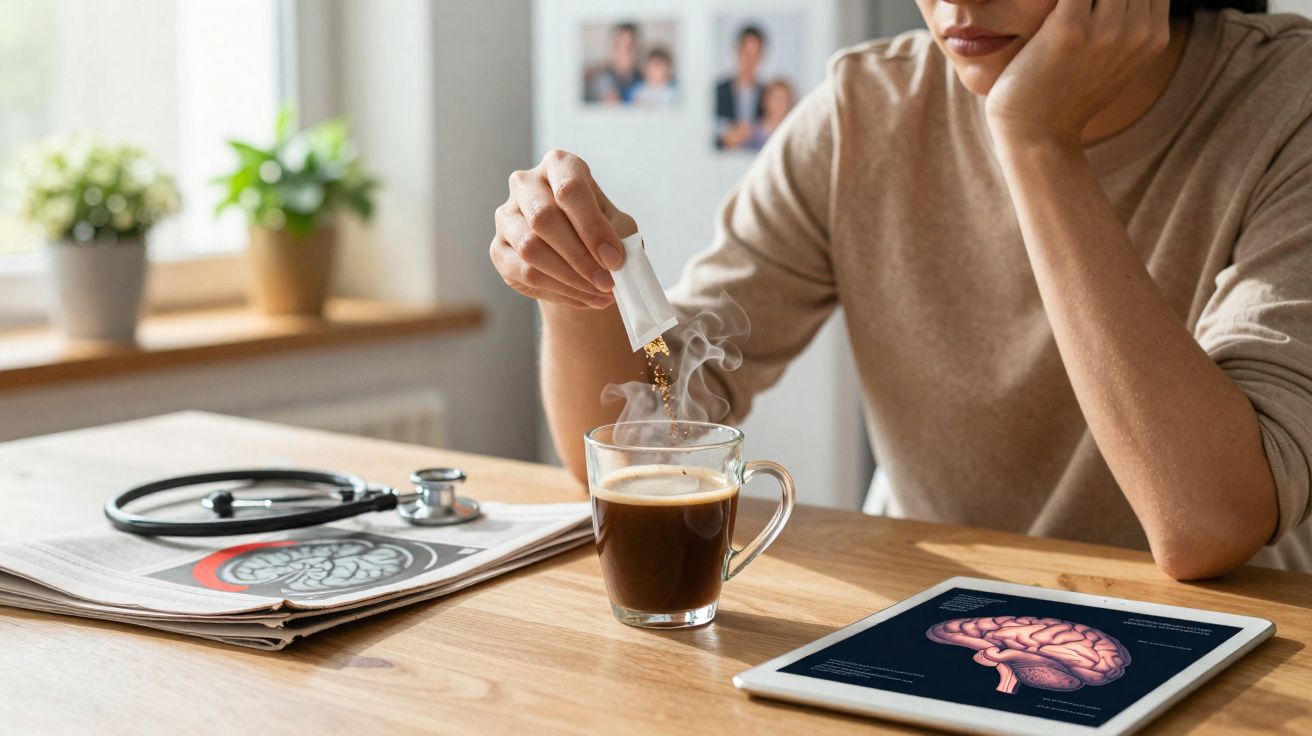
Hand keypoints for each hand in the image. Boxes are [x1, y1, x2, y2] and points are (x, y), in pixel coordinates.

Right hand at [492, 149, 636, 308]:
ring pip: (530, 249)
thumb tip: (613, 260)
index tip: (614, 259)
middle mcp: (525, 184)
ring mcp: (506, 215)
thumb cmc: (599, 232)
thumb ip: (620, 238)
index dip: (593, 227)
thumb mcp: (619, 227)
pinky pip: (524, 273)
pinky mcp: (498, 249)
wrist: (577, 256)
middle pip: (544, 218)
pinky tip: (582, 297)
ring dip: (570, 278)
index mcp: (559, 166)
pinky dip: (558, 290)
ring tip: (599, 294)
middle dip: (580, 257)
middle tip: (607, 283)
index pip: (570, 189)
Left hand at [985, 0, 1170, 145]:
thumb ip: (1126, 26)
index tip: (1095, 0)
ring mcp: (1106, 29)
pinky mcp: (1069, 29)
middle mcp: (1137, 30)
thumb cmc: (1066, 95)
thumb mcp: (1113, 62)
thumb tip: (1120, 3)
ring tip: (1064, 1)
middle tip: (1074, 0)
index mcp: (1154, 36)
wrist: (1038, 135)